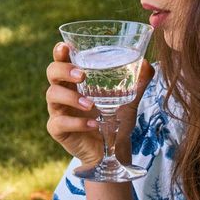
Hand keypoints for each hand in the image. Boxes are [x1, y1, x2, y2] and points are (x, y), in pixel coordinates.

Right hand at [45, 45, 154, 167]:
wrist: (113, 152)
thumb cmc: (116, 122)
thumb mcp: (129, 101)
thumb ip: (138, 82)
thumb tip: (148, 63)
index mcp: (76, 81)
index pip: (62, 60)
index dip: (60, 52)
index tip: (66, 47)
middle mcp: (64, 92)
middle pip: (51, 72)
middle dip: (63, 70)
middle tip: (82, 75)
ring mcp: (58, 111)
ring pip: (53, 95)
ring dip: (71, 97)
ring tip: (91, 105)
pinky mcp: (58, 130)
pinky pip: (60, 123)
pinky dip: (77, 123)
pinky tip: (92, 125)